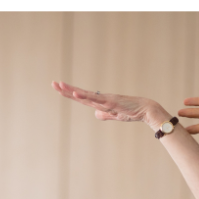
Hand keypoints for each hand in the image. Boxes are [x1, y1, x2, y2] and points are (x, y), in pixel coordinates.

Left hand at [52, 81, 166, 126]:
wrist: (145, 110)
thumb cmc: (131, 111)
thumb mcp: (114, 115)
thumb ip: (105, 114)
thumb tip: (96, 114)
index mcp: (100, 102)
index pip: (81, 97)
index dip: (69, 93)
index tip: (57, 87)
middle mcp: (100, 99)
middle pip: (80, 94)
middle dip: (66, 89)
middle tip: (53, 83)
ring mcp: (105, 100)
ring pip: (85, 95)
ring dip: (72, 91)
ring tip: (60, 85)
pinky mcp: (111, 102)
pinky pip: (96, 99)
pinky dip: (85, 96)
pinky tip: (76, 93)